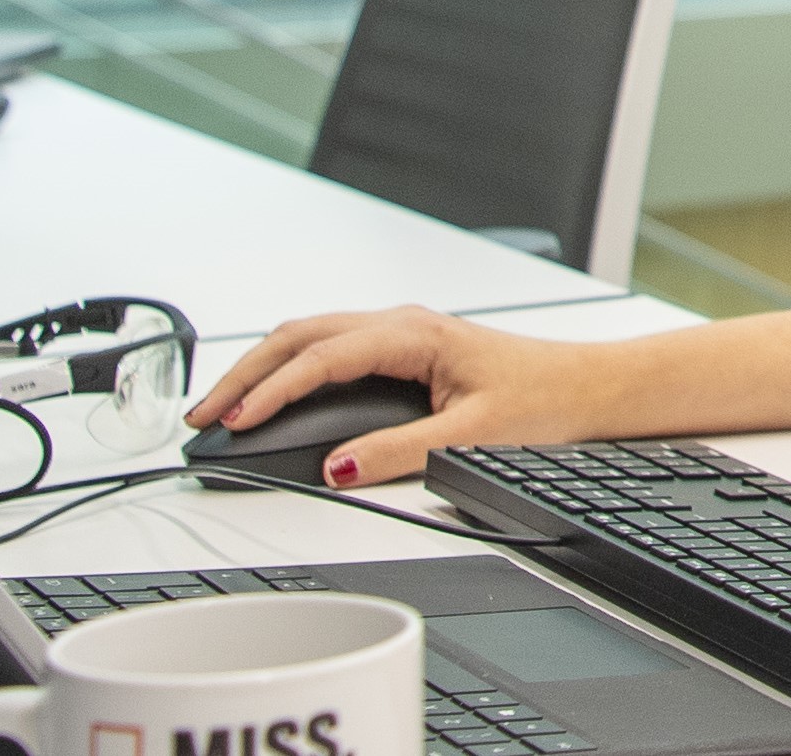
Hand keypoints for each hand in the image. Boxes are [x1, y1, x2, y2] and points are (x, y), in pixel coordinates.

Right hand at [183, 307, 621, 487]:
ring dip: (262, 369)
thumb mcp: (470, 433)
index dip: (271, 390)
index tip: (234, 422)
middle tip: (202, 416)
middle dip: (245, 374)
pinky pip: (329, 349)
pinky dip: (289, 368)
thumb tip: (339, 466)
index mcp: (414, 333)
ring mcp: (399, 333)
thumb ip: (399, 452)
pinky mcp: (403, 350)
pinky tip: (270, 394)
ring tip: (222, 408)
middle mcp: (401, 324)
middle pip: (300, 336)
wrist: (588, 388)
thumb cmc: (545, 398)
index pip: (321, 357)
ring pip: (310, 338)